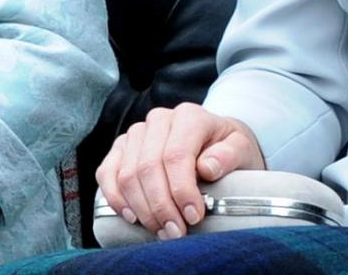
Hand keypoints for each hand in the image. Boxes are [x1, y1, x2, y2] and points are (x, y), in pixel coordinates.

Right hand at [95, 103, 264, 239]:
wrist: (213, 143)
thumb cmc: (226, 148)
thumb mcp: (241, 149)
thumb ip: (230, 154)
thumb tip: (207, 167)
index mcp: (189, 116)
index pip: (176, 155)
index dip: (181, 190)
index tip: (193, 217)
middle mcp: (159, 120)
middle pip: (148, 167)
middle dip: (161, 206)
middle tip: (175, 232)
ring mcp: (137, 133)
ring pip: (127, 174)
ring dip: (141, 209)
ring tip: (161, 230)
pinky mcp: (120, 148)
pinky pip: (106, 173)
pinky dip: (116, 199)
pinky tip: (133, 217)